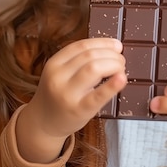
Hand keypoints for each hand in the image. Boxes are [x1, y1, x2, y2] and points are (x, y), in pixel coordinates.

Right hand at [16, 38, 125, 162]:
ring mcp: (67, 94)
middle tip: (120, 60)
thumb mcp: (60, 73)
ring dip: (113, 65)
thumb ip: (79, 61)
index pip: (81, 46)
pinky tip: (122, 79)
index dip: (103, 43)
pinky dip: (111, 85)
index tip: (116, 45)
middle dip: (111, 55)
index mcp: (54, 64)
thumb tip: (114, 47)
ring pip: (93, 68)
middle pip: (89, 56)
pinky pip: (97, 95)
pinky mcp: (79, 110)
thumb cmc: (58, 96)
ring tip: (120, 69)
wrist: (44, 124)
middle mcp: (58, 77)